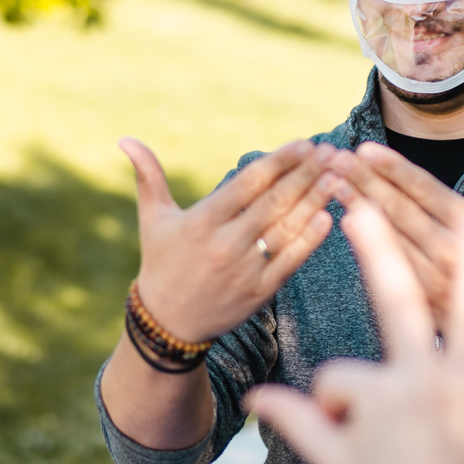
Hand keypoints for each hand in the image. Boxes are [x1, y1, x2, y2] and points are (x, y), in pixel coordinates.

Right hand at [122, 138, 342, 342]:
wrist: (167, 324)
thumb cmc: (161, 263)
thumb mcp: (153, 219)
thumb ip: (148, 177)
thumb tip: (125, 139)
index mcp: (202, 221)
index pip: (249, 182)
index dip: (280, 160)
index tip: (304, 143)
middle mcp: (224, 244)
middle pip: (274, 202)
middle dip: (305, 174)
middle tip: (332, 152)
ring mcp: (244, 270)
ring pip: (287, 229)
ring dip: (315, 201)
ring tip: (338, 177)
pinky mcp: (258, 293)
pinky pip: (290, 262)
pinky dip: (310, 240)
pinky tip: (328, 217)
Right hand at [247, 202, 463, 463]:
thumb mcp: (331, 461)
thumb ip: (294, 420)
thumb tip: (253, 399)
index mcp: (378, 394)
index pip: (342, 376)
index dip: (333, 408)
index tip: (344, 441)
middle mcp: (423, 383)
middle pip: (395, 304)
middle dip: (375, 251)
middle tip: (361, 208)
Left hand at [329, 139, 463, 357]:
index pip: (425, 193)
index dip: (394, 171)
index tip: (364, 149)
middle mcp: (447, 255)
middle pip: (397, 212)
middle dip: (363, 182)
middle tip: (333, 157)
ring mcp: (429, 281)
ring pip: (385, 238)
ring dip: (355, 208)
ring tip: (328, 182)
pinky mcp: (418, 301)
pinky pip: (385, 267)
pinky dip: (361, 244)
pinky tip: (339, 219)